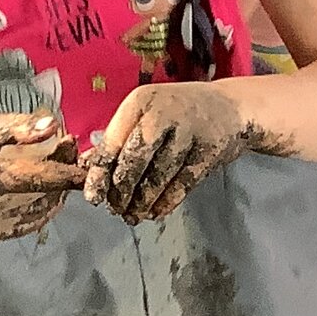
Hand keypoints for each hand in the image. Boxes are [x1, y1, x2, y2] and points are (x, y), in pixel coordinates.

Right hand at [0, 110, 81, 242]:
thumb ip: (16, 128)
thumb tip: (53, 127)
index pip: (39, 178)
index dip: (67, 168)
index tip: (86, 156)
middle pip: (42, 192)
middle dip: (61, 170)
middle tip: (67, 144)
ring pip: (40, 208)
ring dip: (55, 186)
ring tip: (57, 158)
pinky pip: (29, 220)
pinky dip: (41, 202)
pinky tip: (43, 183)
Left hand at [83, 83, 254, 223]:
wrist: (230, 107)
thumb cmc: (178, 112)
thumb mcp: (147, 113)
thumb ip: (119, 138)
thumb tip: (85, 167)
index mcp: (140, 101)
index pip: (113, 143)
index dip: (100, 174)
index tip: (93, 197)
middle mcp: (163, 113)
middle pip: (134, 162)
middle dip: (122, 191)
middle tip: (115, 208)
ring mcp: (189, 132)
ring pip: (158, 176)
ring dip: (142, 201)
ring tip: (133, 214)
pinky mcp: (209, 151)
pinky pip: (182, 184)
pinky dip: (166, 202)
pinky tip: (155, 211)